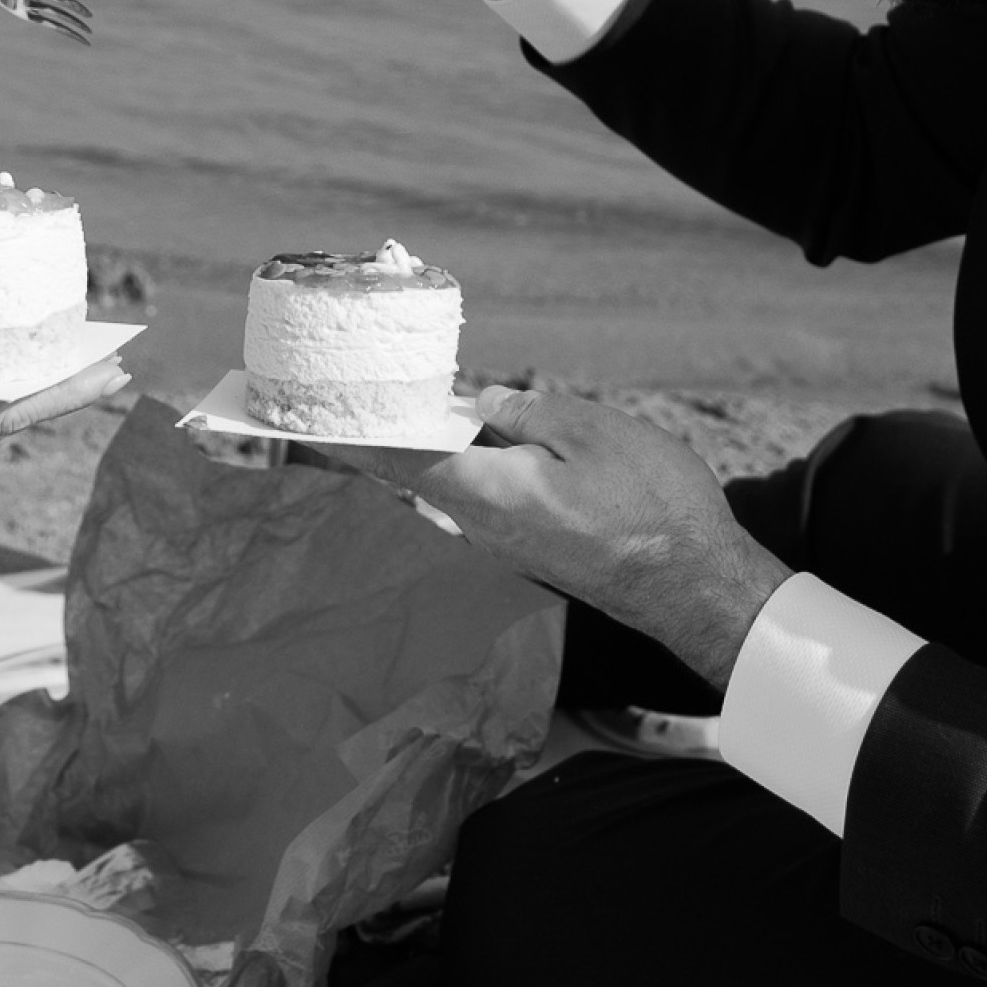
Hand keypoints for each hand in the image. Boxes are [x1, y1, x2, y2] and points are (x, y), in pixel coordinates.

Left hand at [345, 388, 791, 691]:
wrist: (698, 587)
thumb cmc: (652, 508)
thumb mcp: (590, 432)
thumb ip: (525, 414)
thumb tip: (481, 407)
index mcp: (484, 492)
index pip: (391, 457)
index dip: (338, 433)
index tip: (289, 419)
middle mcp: (480, 525)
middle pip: (405, 471)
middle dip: (361, 434)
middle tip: (315, 399)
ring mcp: (503, 541)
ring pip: (441, 481)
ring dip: (408, 445)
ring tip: (377, 401)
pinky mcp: (528, 545)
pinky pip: (473, 493)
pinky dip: (451, 460)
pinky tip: (456, 431)